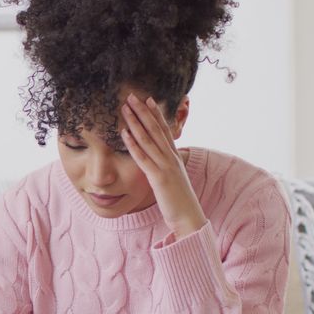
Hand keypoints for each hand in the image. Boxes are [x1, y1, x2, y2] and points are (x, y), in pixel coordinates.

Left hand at [120, 94, 206, 238]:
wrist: (189, 218)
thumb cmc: (179, 201)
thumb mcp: (173, 179)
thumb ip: (166, 167)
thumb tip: (158, 161)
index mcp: (175, 157)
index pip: (165, 130)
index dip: (156, 114)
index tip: (147, 99)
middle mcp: (171, 158)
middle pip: (156, 129)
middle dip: (143, 111)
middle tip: (132, 95)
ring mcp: (166, 166)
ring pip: (149, 139)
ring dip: (135, 122)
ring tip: (125, 108)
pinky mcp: (159, 178)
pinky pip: (143, 158)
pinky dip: (133, 144)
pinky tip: (124, 133)